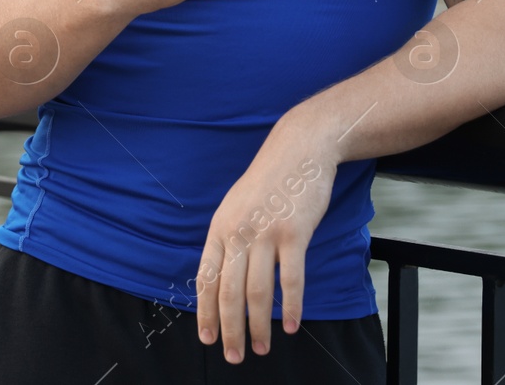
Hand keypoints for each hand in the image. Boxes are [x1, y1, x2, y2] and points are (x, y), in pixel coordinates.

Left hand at [195, 117, 336, 362]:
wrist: (298, 149)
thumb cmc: (268, 181)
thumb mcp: (235, 206)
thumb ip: (228, 239)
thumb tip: (221, 277)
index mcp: (219, 228)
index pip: (206, 280)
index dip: (205, 314)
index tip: (208, 338)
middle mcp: (238, 233)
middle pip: (229, 293)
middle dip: (231, 330)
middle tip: (235, 355)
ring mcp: (265, 233)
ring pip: (258, 292)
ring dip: (259, 326)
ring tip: (261, 347)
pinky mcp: (293, 234)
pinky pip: (290, 280)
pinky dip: (291, 307)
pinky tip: (290, 324)